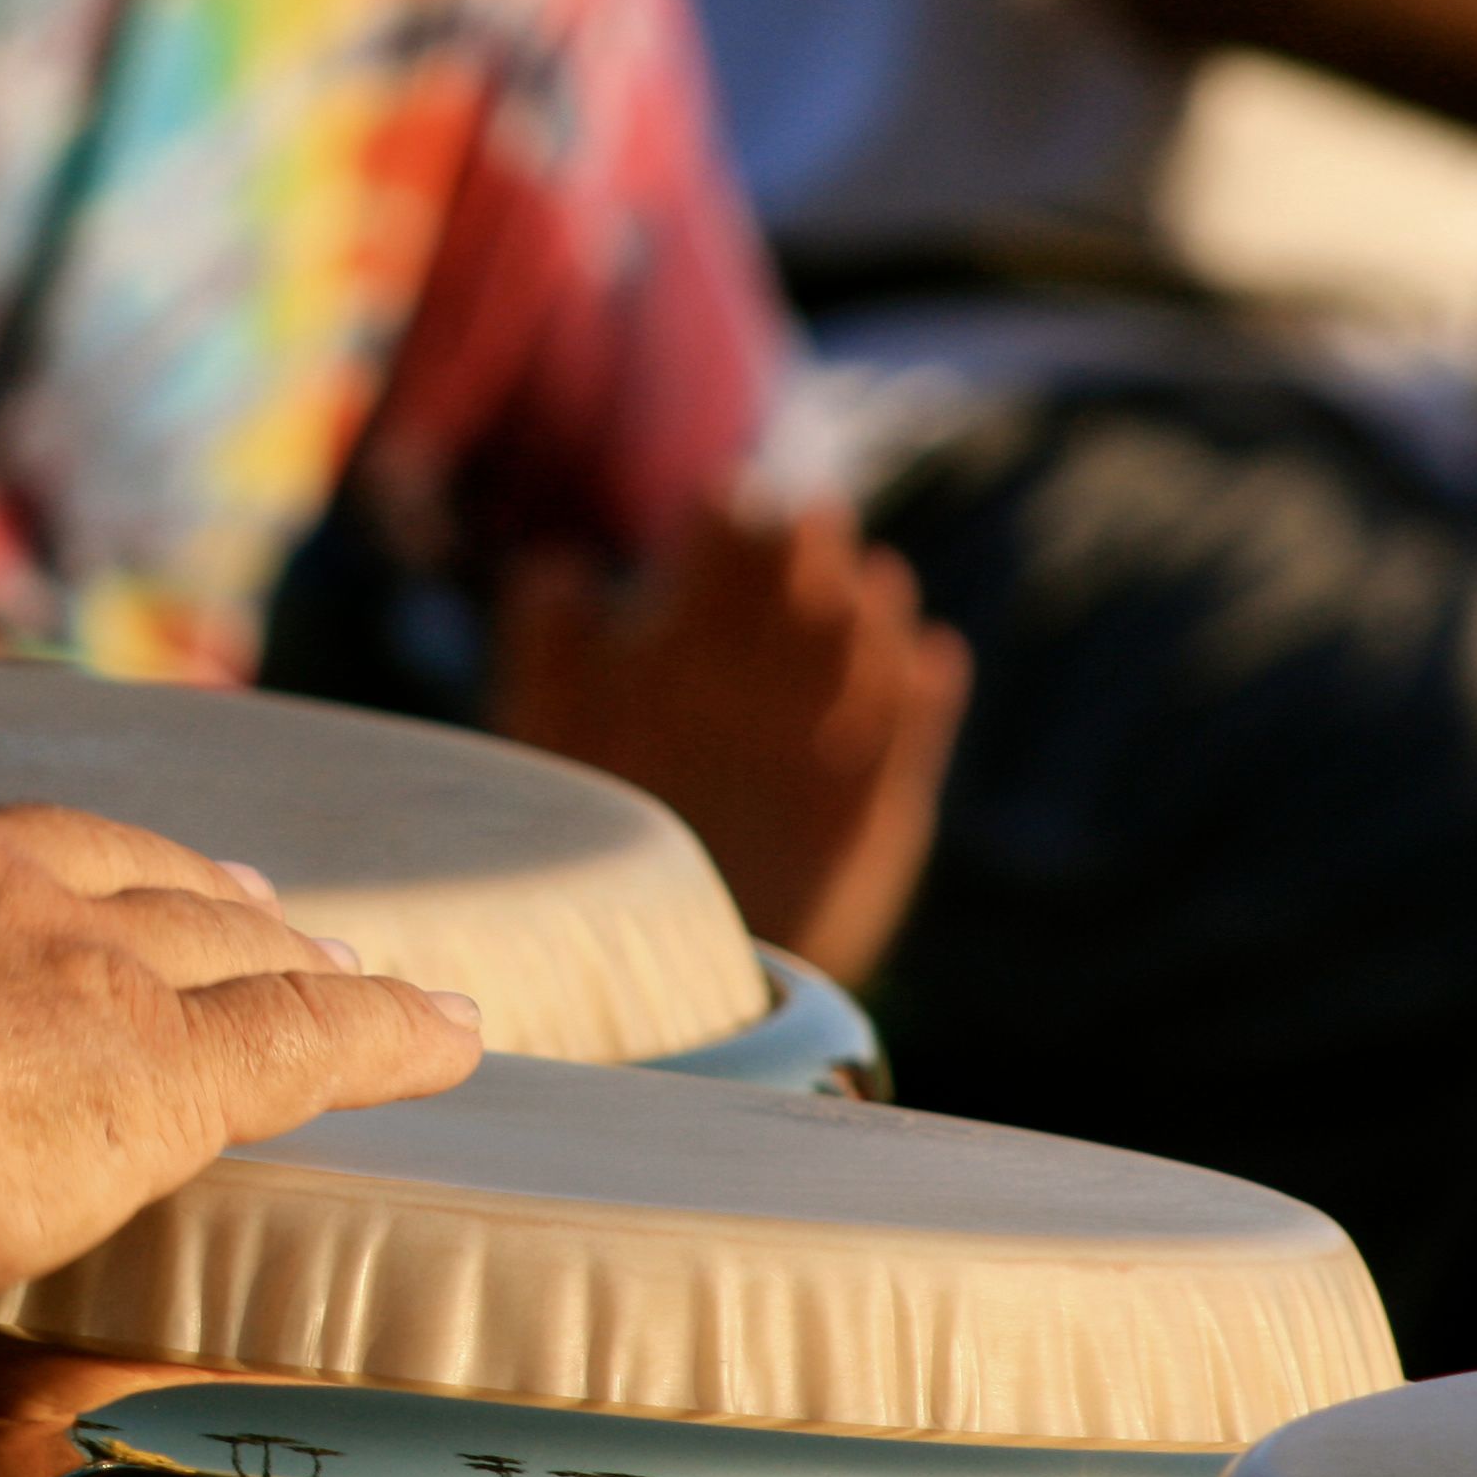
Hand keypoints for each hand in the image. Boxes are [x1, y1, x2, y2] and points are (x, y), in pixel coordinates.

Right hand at [0, 679, 483, 1327]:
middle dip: (161, 876)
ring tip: (327, 936)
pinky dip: (384, 1032)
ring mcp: (65, 963)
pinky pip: (300, 1044)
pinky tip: (459, 1033)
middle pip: (87, 865)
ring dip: (275, 938)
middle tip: (231, 882)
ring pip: (202, 939)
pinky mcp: (152, 1072)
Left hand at [491, 498, 970, 982]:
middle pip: (802, 586)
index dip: (727, 525)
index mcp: (691, 644)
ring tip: (866, 583)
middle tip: (804, 522)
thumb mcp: (554, 740)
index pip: (722, 556)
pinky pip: (910, 735)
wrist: (654, 975)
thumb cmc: (586, 839)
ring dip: (870, 611)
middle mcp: (767, 679)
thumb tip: (557, 566)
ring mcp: (829, 734)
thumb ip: (549, 656)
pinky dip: (923, 695)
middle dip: (808, 550)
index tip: (720, 501)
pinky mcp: (879, 802)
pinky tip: (927, 657)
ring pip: (864, 648)